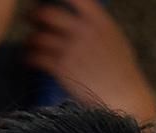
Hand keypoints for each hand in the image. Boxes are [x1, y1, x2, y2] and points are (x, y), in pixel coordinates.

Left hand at [24, 0, 155, 122]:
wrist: (125, 99)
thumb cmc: (124, 73)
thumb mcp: (117, 41)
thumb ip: (98, 27)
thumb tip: (83, 18)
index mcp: (99, 22)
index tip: (49, 0)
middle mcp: (84, 32)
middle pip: (48, 13)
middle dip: (36, 15)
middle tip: (31, 19)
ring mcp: (71, 49)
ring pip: (38, 36)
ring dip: (31, 40)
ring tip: (30, 44)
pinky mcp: (61, 68)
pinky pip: (36, 56)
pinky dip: (30, 57)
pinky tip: (30, 60)